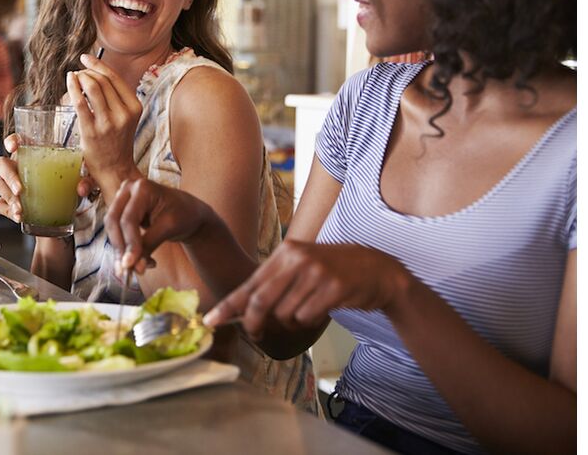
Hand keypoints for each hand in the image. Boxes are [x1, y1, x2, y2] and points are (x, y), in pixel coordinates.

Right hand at [0, 133, 97, 223]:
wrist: (63, 211)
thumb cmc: (68, 187)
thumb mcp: (80, 181)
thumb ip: (85, 181)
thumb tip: (82, 188)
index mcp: (33, 154)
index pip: (17, 140)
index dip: (12, 140)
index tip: (14, 147)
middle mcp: (18, 166)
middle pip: (1, 164)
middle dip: (9, 176)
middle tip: (20, 190)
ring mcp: (10, 184)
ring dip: (9, 198)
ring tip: (21, 210)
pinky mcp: (7, 202)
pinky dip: (7, 210)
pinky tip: (19, 216)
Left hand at [68, 53, 143, 195]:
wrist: (116, 170)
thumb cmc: (117, 141)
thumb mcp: (125, 117)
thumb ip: (116, 98)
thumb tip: (96, 74)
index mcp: (134, 107)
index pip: (115, 78)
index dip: (98, 64)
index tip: (85, 58)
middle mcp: (124, 114)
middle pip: (102, 80)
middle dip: (86, 72)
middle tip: (77, 73)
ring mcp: (108, 123)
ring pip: (92, 87)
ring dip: (80, 78)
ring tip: (73, 78)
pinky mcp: (92, 131)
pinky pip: (80, 102)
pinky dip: (73, 88)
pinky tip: (69, 83)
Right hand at [104, 177, 213, 274]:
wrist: (188, 213)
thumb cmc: (184, 214)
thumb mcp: (169, 228)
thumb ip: (149, 245)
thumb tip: (135, 267)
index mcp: (142, 187)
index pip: (128, 219)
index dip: (129, 243)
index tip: (130, 265)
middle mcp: (127, 189)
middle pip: (114, 222)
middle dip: (120, 248)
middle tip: (126, 271)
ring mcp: (122, 199)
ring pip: (112, 229)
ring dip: (121, 251)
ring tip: (137, 268)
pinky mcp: (122, 212)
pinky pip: (117, 232)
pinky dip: (126, 249)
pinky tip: (141, 261)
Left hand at [204, 241, 412, 338]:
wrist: (376, 269)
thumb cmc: (332, 271)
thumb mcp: (301, 266)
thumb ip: (274, 284)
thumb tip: (243, 311)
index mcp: (285, 252)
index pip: (250, 283)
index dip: (229, 305)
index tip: (211, 321)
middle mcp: (297, 259)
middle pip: (261, 301)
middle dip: (253, 323)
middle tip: (254, 334)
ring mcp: (316, 273)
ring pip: (285, 314)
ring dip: (290, 322)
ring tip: (305, 310)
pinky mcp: (333, 288)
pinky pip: (306, 317)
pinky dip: (309, 321)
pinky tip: (320, 310)